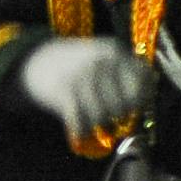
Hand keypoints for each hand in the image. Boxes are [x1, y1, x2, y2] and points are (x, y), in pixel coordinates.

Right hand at [20, 36, 152, 136]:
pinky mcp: (64, 92)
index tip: (131, 105)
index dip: (140, 98)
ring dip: (96, 123)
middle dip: (116, 114)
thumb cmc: (74, 63)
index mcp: (114, 51)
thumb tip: (148, 95)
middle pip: (123, 105)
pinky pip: (82, 122)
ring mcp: (82, 77)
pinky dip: (80, 129)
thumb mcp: (102, 56)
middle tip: (105, 113)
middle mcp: (100, 62)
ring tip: (89, 117)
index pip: (142, 83)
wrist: (33, 60)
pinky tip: (78, 129)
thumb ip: (126, 71)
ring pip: (103, 116)